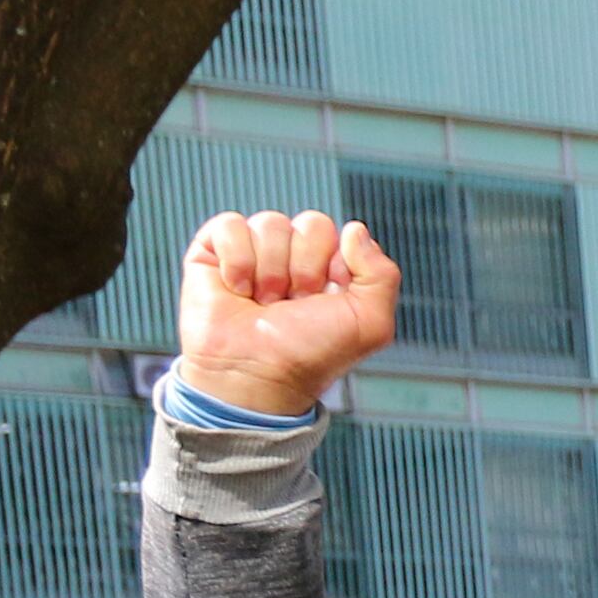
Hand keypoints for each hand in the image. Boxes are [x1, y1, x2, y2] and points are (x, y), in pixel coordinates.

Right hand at [176, 210, 401, 415]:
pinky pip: (230, 224)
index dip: (335, 266)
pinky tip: (237, 289)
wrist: (255, 373)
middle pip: (310, 224)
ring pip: (271, 223)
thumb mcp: (369, 323)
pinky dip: (237, 260)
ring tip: (264, 303)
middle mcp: (296, 259)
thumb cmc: (310, 354)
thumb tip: (355, 229)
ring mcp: (256, 253)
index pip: (343, 235)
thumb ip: (382, 274)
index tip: (324, 301)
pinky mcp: (215, 252)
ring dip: (271, 271)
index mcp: (333, 271)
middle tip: (293, 304)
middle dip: (305, 268)